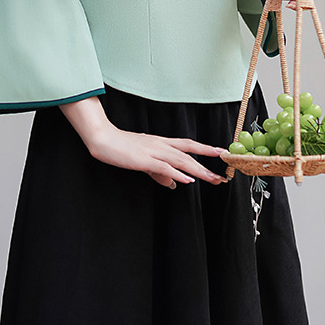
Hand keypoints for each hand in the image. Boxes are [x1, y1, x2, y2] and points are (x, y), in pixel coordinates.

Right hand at [60, 96, 226, 188]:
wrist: (103, 139)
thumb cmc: (121, 148)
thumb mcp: (144, 161)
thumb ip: (159, 173)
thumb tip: (173, 184)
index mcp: (161, 143)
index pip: (188, 145)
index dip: (205, 148)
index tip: (222, 153)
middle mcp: (161, 144)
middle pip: (189, 153)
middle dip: (207, 164)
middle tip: (221, 175)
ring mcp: (153, 151)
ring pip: (180, 160)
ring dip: (198, 170)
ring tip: (212, 178)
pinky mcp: (144, 159)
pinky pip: (164, 166)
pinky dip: (177, 173)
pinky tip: (187, 180)